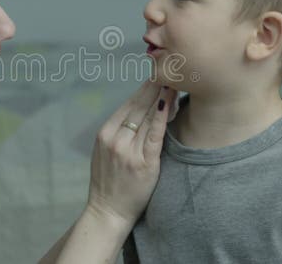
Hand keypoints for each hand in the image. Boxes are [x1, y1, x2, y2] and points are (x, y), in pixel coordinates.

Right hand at [86, 80, 177, 227]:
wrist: (107, 212)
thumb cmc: (110, 183)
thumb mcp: (106, 153)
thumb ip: (120, 133)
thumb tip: (140, 113)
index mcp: (105, 133)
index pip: (129, 104)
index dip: (145, 89)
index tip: (158, 74)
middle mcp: (114, 138)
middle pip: (138, 106)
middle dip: (156, 87)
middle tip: (171, 69)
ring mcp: (127, 150)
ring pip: (148, 117)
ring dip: (164, 98)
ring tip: (177, 82)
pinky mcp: (142, 163)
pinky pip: (154, 135)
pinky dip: (163, 118)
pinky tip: (171, 104)